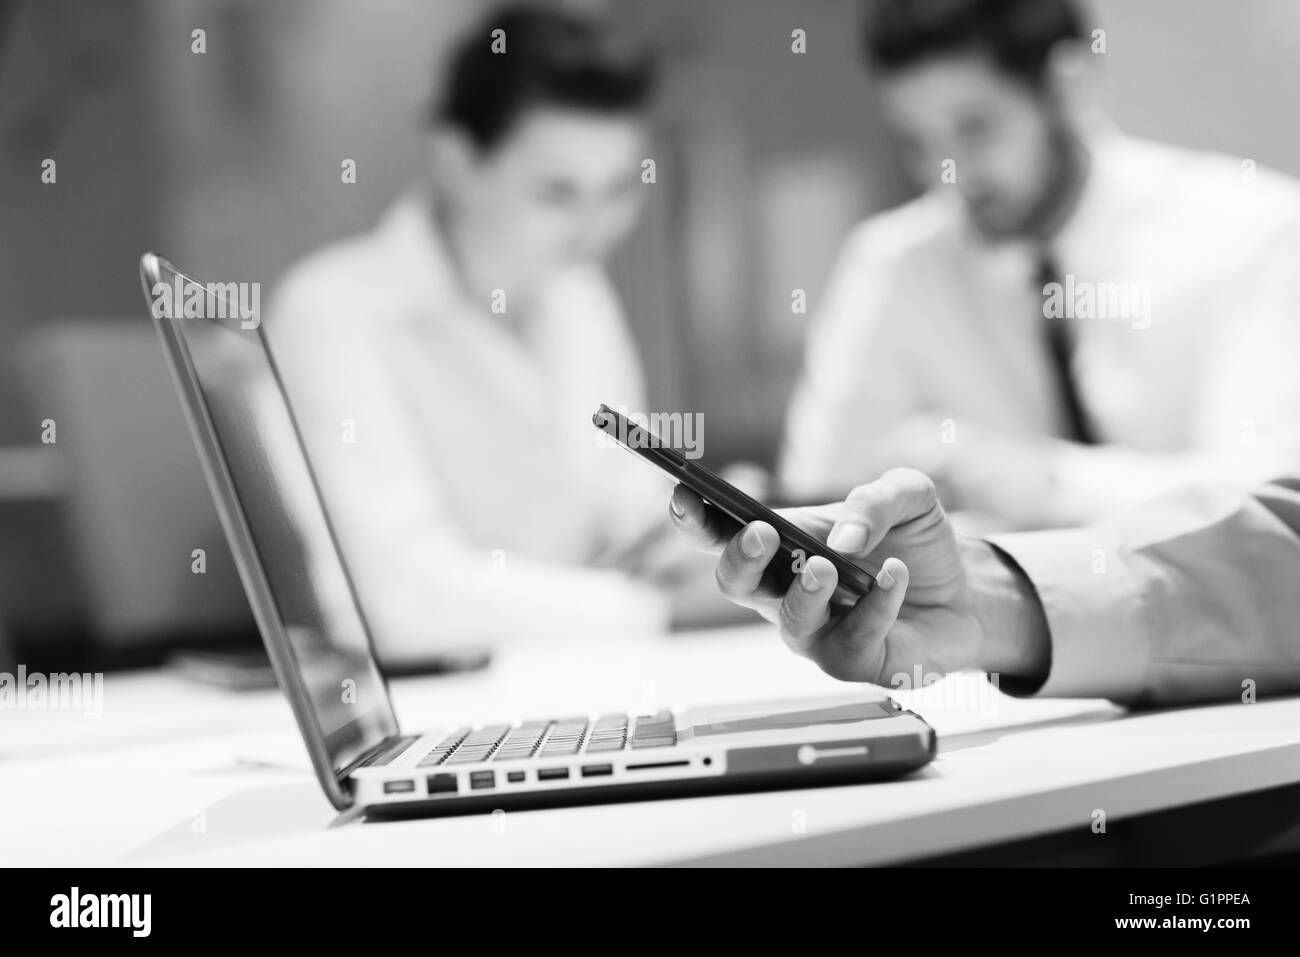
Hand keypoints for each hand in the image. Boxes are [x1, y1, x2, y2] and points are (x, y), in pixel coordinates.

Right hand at [668, 468, 1048, 686]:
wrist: (967, 594)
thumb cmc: (916, 545)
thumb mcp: (906, 497)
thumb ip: (875, 499)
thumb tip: (844, 537)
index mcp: (782, 546)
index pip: (723, 533)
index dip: (696, 518)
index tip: (683, 493)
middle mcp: (786, 593)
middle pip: (735, 584)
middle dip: (740, 559)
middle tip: (761, 533)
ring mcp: (816, 633)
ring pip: (788, 624)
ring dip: (803, 593)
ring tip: (827, 567)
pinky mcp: (853, 664)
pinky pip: (851, 643)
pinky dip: (875, 607)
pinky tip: (893, 579)